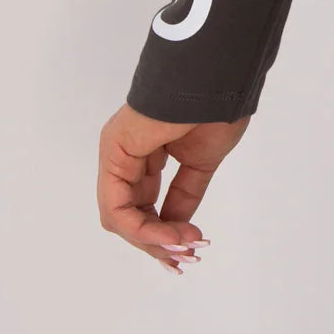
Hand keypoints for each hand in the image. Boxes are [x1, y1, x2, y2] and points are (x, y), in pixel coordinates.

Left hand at [97, 101, 249, 273]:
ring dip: (153, 239)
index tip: (194, 249)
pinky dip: (143, 228)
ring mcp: (117, 154)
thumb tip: (176, 230)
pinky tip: (172, 234)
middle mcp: (127, 157)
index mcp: (147, 156)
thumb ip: (184, 196)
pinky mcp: (115, 152)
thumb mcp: (202, 163)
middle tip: (188, 257)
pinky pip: (119, 205)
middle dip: (158, 242)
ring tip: (185, 245)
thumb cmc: (217, 107)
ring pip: (121, 217)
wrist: (218, 77)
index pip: (143, 207)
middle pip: (130, 217)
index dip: (165, 233)